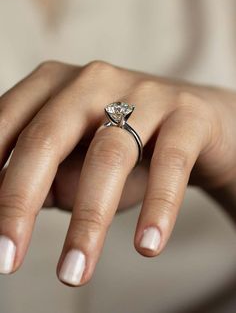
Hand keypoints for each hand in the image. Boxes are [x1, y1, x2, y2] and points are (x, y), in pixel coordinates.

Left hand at [0, 60, 234, 285]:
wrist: (195, 123)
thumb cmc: (127, 144)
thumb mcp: (77, 159)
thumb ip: (45, 179)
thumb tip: (12, 212)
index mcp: (55, 85)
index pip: (6, 127)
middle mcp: (93, 80)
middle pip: (46, 140)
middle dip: (18, 202)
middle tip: (6, 259)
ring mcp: (143, 92)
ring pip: (108, 156)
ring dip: (88, 221)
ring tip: (74, 272)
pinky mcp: (188, 114)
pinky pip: (169, 162)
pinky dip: (158, 206)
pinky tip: (148, 246)